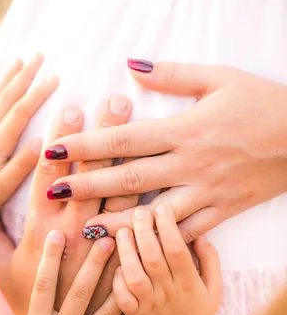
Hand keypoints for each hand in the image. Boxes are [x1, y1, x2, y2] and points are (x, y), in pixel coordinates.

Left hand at [0, 53, 56, 227]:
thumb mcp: (3, 188)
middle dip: (24, 74)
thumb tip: (43, 142)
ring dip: (8, 77)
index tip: (55, 76)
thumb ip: (23, 165)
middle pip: (7, 97)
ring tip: (19, 60)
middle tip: (39, 55)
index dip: (38, 93)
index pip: (20, 111)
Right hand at [0, 95, 137, 314]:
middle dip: (104, 138)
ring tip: (146, 131)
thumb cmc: (24, 303)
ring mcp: (99, 259)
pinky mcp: (121, 275)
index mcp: (41, 232)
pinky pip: (143, 242)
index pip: (49, 178)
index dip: (61, 141)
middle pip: (91, 180)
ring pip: (120, 203)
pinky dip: (157, 215)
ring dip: (133, 165)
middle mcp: (72, 241)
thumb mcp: (0, 267)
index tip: (71, 107)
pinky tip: (172, 183)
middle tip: (116, 100)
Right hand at [0, 230, 136, 314]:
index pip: (43, 285)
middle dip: (93, 264)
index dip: (50, 258)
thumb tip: (22, 306)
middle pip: (79, 292)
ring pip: (104, 314)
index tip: (58, 234)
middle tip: (108, 239)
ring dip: (118, 288)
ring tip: (131, 266)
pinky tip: (143, 310)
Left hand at [44, 62, 286, 241]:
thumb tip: (131, 66)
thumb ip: (173, 74)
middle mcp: (190, 165)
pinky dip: (160, 242)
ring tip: (82, 230)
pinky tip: (137, 249)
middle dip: (87, 185)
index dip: (87, 144)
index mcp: (185, 130)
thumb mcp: (220, 78)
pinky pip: (187, 232)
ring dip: (116, 222)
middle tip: (52, 191)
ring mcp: (206, 192)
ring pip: (154, 214)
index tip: (55, 149)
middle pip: (129, 178)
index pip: (125, 139)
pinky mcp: (222, 211)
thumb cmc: (263, 103)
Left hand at [113, 204, 221, 314]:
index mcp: (190, 285)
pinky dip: (117, 281)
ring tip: (122, 231)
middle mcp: (169, 294)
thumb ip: (210, 260)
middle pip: (154, 259)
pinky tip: (115, 264)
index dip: (169, 228)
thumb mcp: (214, 288)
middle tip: (138, 211)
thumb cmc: (197, 312)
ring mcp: (150, 306)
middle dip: (145, 232)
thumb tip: (201, 234)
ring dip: (127, 253)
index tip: (162, 207)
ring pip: (136, 277)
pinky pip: (123, 298)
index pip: (178, 251)